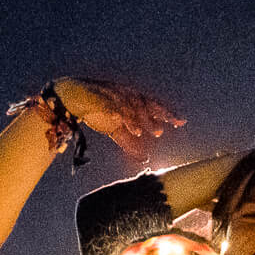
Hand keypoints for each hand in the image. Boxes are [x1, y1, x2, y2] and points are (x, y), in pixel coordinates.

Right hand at [53, 78, 180, 159]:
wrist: (72, 99)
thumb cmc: (97, 112)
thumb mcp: (116, 131)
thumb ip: (130, 144)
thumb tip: (145, 159)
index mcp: (132, 101)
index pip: (154, 107)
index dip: (167, 114)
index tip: (181, 122)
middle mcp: (126, 95)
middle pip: (146, 104)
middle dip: (158, 114)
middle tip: (166, 128)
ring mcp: (113, 95)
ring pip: (130, 105)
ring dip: (138, 118)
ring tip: (148, 132)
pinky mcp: (100, 98)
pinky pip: (112, 107)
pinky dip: (121, 115)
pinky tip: (129, 126)